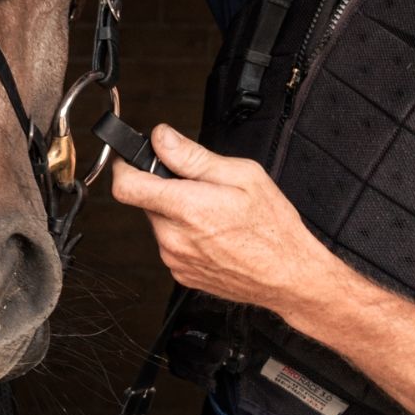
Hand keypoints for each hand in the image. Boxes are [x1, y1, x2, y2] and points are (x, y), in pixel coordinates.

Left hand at [108, 122, 327, 316]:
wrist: (289, 275)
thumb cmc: (273, 228)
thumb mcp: (242, 175)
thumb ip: (193, 156)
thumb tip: (162, 138)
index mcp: (187, 208)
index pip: (126, 186)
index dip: (125, 166)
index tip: (133, 159)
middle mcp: (174, 238)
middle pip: (146, 202)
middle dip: (166, 189)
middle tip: (201, 189)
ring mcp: (176, 259)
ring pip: (160, 223)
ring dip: (177, 214)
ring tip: (214, 214)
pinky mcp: (181, 274)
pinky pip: (171, 245)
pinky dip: (185, 236)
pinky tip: (214, 235)